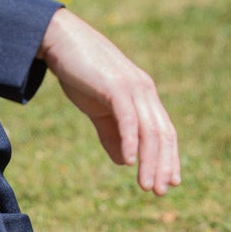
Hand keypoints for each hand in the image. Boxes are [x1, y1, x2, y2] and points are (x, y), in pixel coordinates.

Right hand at [37, 8, 180, 195]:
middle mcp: (145, 91)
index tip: (169, 182)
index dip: (169, 157)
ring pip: (149, 131)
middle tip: (160, 191)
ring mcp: (132, 87)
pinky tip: (127, 162)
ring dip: (149, 160)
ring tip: (146, 185)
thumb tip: (123, 161)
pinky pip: (128, 118)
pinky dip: (129, 142)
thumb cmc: (80, 73)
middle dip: (163, 165)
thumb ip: (111, 133)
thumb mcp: (98, 108)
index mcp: (144, 96)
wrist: (61, 40)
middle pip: (162, 134)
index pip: (164, 131)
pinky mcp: (115, 86)